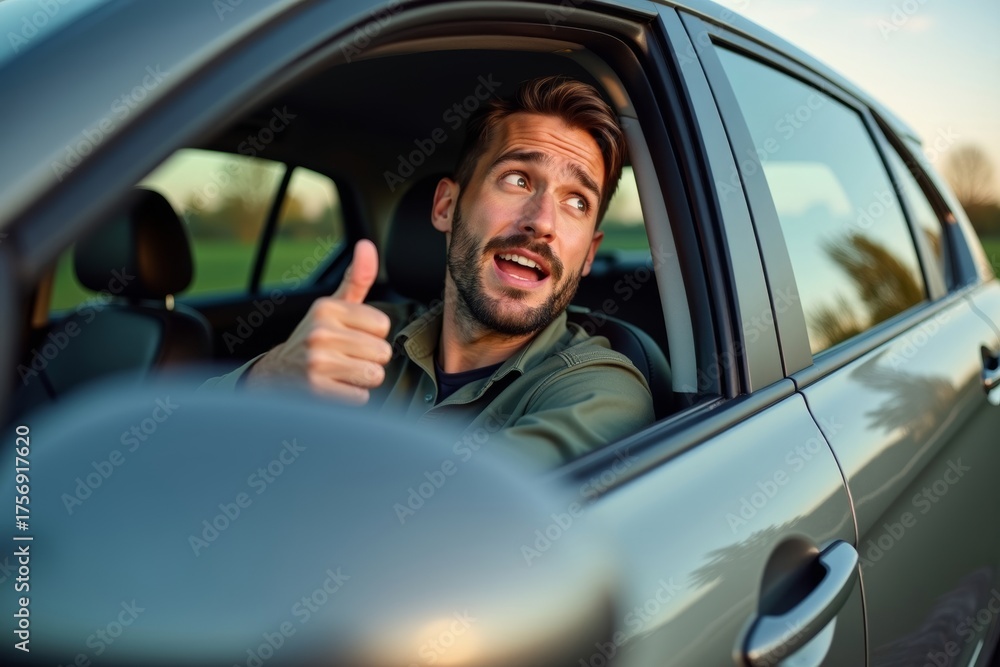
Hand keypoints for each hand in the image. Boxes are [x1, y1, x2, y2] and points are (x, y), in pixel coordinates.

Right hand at [246, 239, 392, 403]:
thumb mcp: (333, 307)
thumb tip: (367, 245)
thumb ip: (356, 279)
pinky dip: (352, 398)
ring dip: (363, 380)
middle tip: (346, 359)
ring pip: (374, 375)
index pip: (383, 324)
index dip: (372, 336)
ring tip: (341, 374)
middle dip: (369, 360)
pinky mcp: (316, 390)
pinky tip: (334, 389)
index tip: (352, 338)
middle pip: (382, 352)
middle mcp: (320, 332)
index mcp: (327, 309)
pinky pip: (361, 397)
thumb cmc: (316, 339)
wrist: (277, 376)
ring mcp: (317, 361)